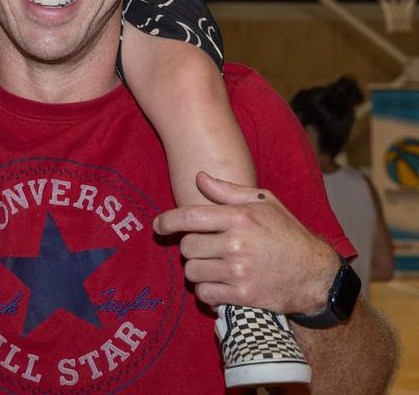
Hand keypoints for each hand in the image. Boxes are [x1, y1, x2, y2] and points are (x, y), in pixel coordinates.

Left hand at [153, 171, 339, 314]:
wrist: (315, 274)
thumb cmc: (287, 233)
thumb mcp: (264, 202)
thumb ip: (228, 191)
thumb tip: (199, 177)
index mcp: (240, 217)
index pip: (190, 217)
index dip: (167, 221)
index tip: (159, 225)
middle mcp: (236, 244)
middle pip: (187, 246)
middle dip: (189, 247)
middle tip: (201, 247)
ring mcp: (239, 272)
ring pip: (192, 271)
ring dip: (195, 269)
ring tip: (209, 265)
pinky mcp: (243, 297)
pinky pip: (205, 294)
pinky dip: (205, 291)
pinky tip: (216, 284)